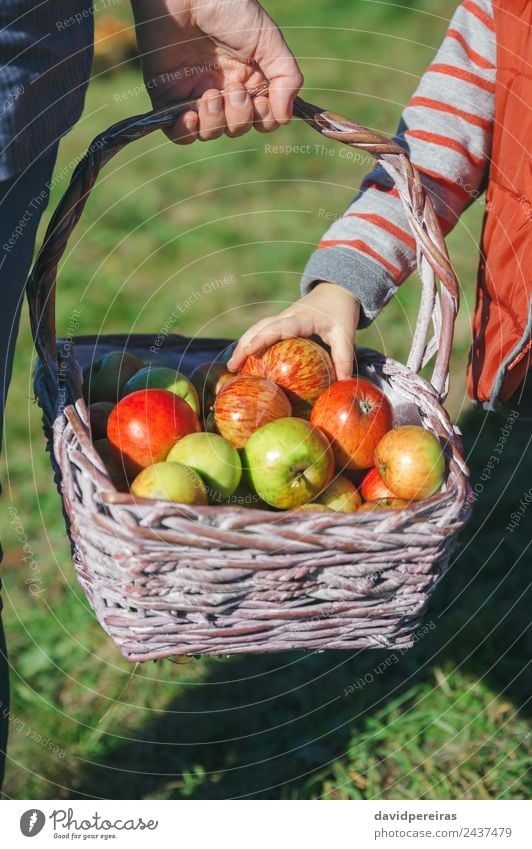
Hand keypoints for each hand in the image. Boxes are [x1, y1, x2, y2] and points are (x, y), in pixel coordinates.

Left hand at [131, 0, 302, 142]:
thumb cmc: (229, 7)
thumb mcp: (268, 40)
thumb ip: (286, 78)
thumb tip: (286, 117)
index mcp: (250, 77)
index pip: (263, 119)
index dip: (265, 119)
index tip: (261, 100)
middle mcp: (224, 89)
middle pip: (237, 128)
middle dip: (239, 116)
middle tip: (233, 89)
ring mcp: (195, 94)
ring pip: (210, 133)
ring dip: (215, 122)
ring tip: (211, 95)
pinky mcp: (168, 96)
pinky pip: (178, 133)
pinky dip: (186, 132)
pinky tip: (191, 116)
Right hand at [227, 282, 359, 379]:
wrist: (337, 289)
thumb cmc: (341, 312)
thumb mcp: (346, 334)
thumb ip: (344, 358)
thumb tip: (343, 384)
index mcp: (302, 318)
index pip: (279, 327)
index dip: (263, 338)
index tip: (249, 350)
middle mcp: (287, 316)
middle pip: (260, 328)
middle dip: (244, 345)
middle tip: (232, 366)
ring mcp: (282, 318)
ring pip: (257, 328)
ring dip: (243, 344)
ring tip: (233, 366)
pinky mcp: (281, 322)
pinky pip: (262, 331)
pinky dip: (251, 343)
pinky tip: (245, 360)